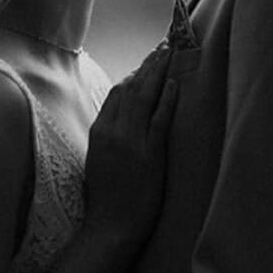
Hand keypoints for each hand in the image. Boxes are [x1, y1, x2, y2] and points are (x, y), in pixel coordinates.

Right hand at [83, 43, 176, 243]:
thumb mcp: (98, 160)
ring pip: (145, 97)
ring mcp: (131, 140)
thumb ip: (107, 138)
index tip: (146, 64)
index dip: (133, 75)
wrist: (111, 225)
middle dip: (148, 65)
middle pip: (132, 88)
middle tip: (162, 47)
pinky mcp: (149, 152)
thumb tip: (119, 120)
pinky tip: (175, 84)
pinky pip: (159, 118)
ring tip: (169, 54)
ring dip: (158, 72)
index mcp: (99, 132)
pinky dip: (167, 98)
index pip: (117, 93)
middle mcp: (113, 131)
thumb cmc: (106, 198)